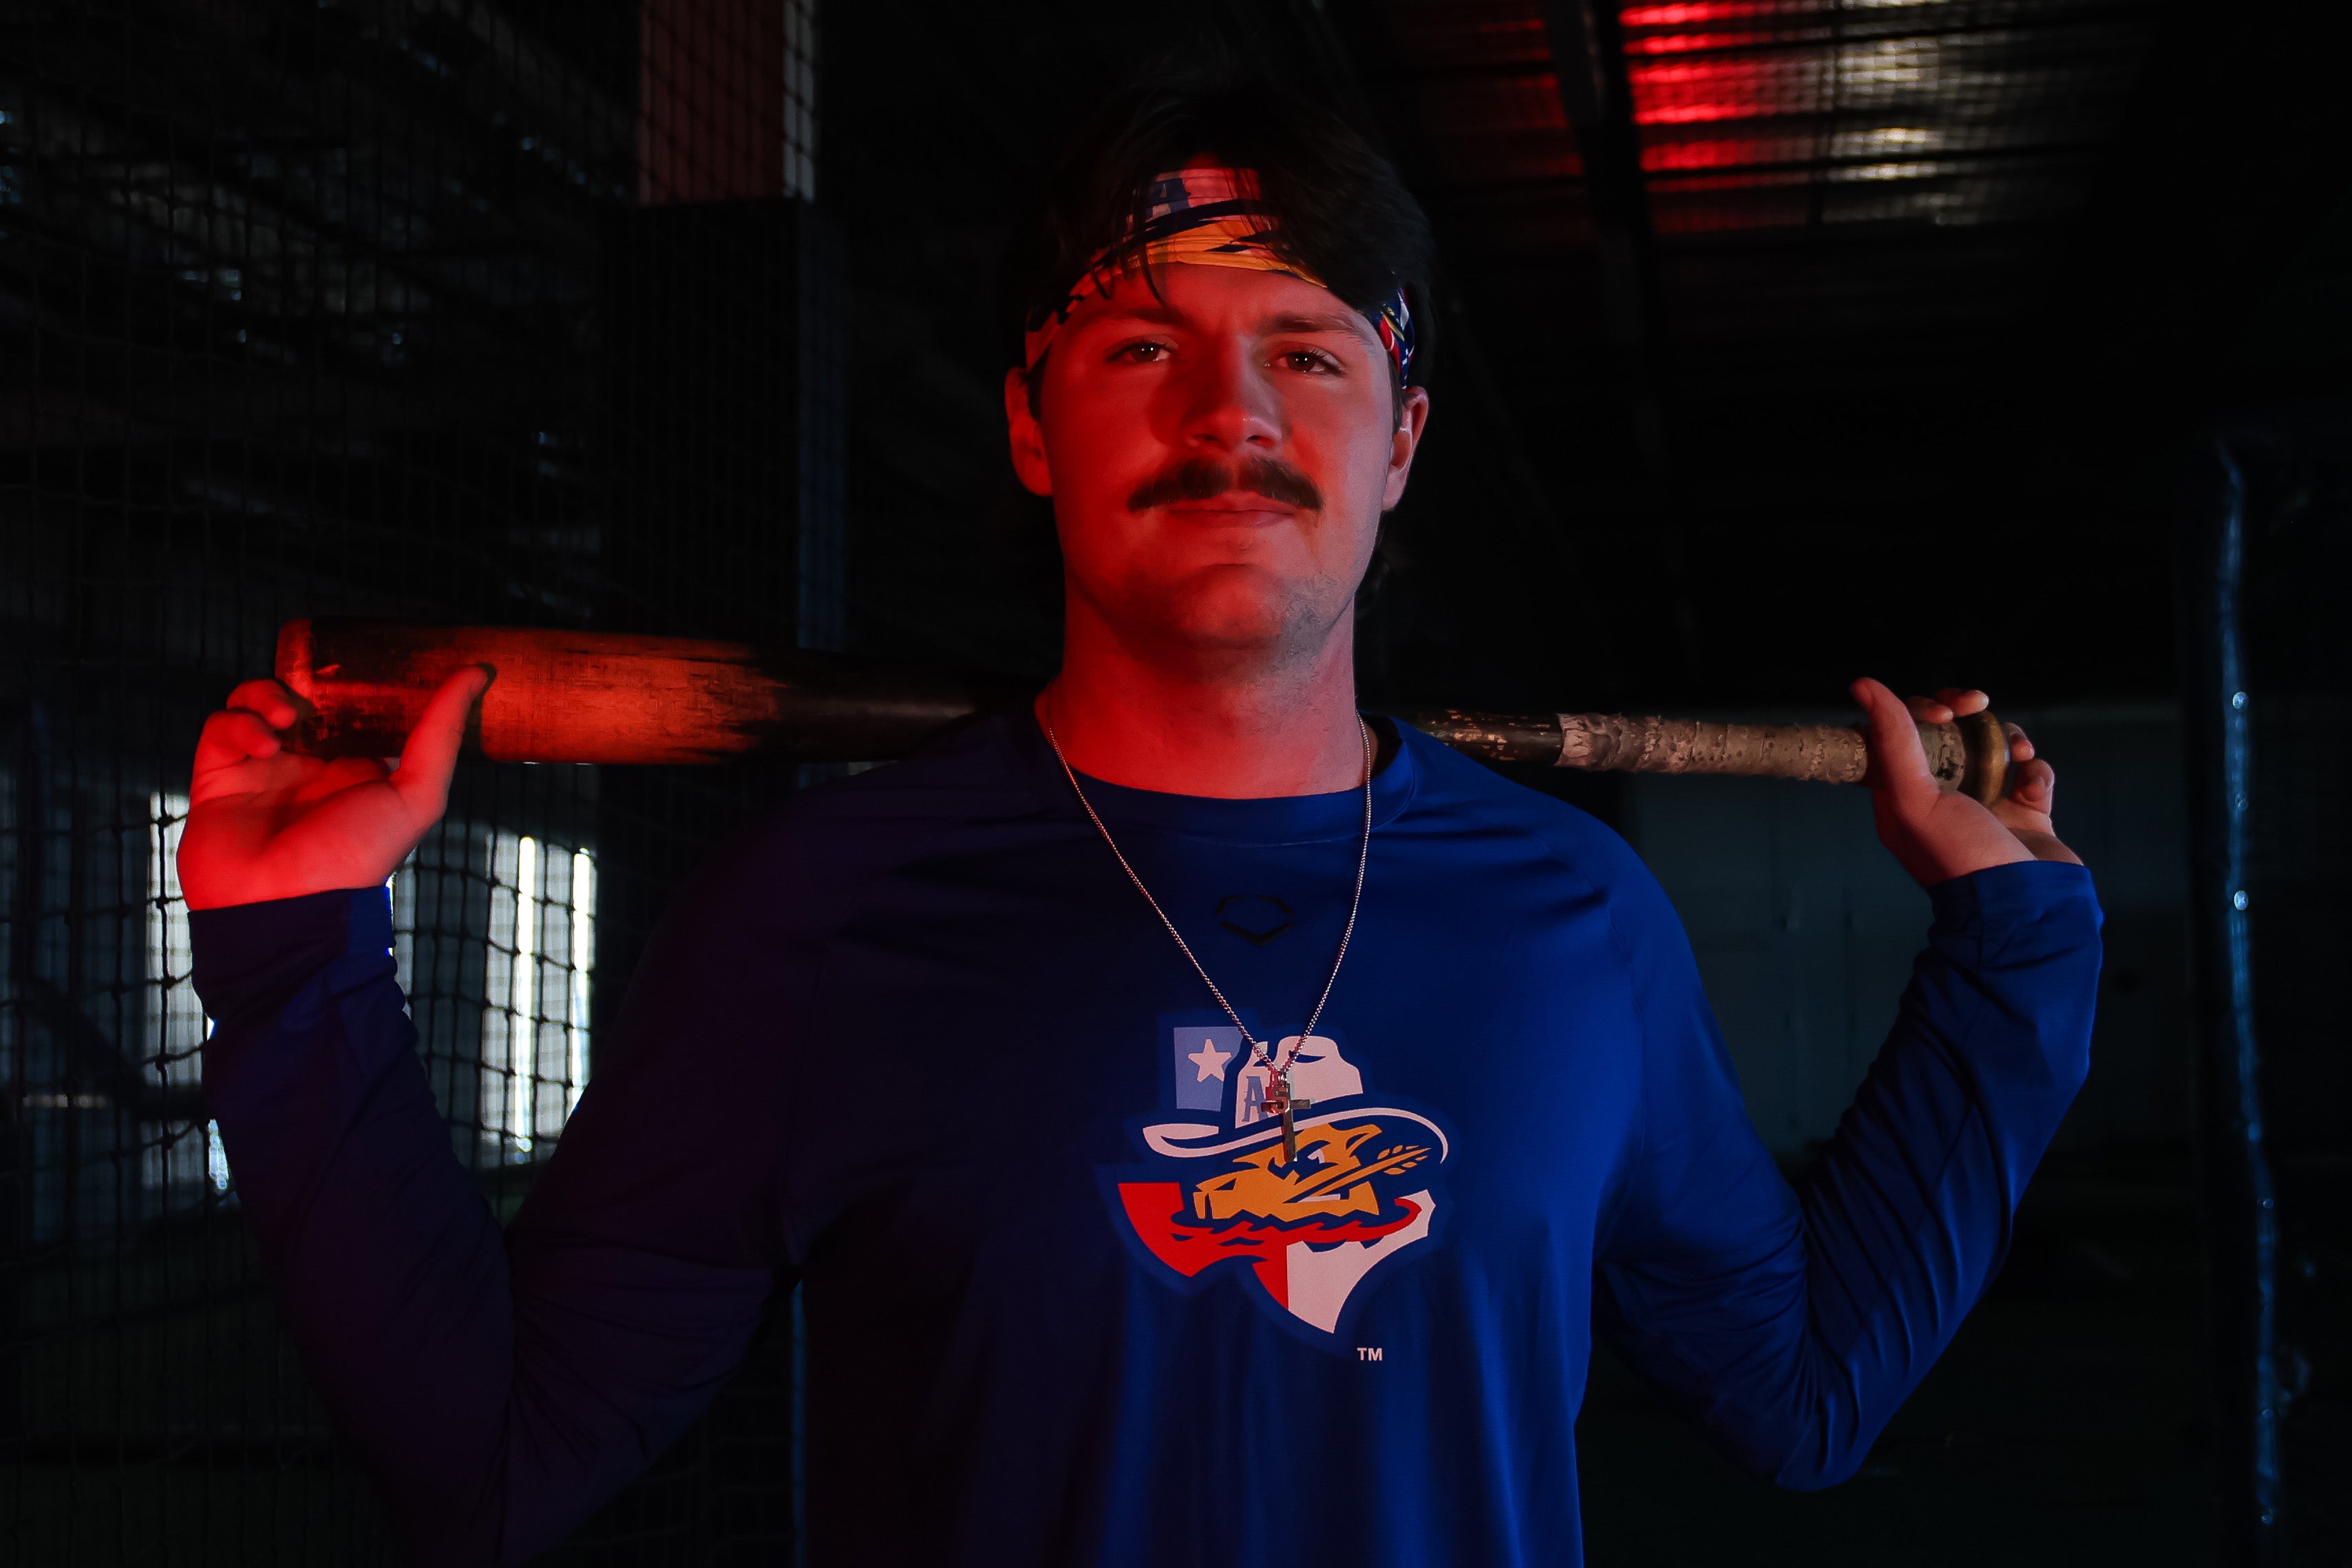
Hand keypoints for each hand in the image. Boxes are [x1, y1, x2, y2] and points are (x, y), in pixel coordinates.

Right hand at [178, 667, 491, 910]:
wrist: (282, 907)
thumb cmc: (354, 860)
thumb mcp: (415, 795)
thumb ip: (441, 735)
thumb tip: (478, 672)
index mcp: (357, 769)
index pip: (357, 709)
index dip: (360, 681)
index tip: (374, 655)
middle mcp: (310, 765)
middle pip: (304, 696)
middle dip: (307, 681)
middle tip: (321, 683)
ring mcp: (263, 768)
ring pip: (257, 702)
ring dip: (267, 695)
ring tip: (289, 718)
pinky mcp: (219, 774)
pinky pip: (221, 725)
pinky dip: (239, 724)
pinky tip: (263, 746)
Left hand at [1852, 678, 2081, 889]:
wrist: (2025, 909)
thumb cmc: (1960, 858)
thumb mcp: (1915, 798)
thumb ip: (1893, 740)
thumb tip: (1863, 685)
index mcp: (1903, 798)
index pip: (1896, 735)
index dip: (1915, 710)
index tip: (1940, 710)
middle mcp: (1941, 798)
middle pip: (1945, 732)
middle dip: (1962, 709)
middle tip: (1976, 704)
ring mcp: (1986, 805)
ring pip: (1991, 745)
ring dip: (2007, 736)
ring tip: (2019, 751)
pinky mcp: (2025, 814)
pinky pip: (2030, 774)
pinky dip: (2036, 771)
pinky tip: (2033, 785)